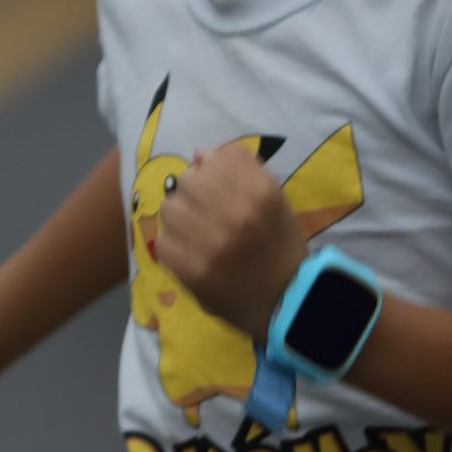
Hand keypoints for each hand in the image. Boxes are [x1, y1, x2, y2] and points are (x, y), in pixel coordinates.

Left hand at [155, 144, 304, 342]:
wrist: (288, 299)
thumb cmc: (279, 245)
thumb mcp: (273, 198)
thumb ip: (240, 169)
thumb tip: (199, 152)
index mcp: (261, 192)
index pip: (214, 159)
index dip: (211, 172)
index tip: (218, 190)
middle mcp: (237, 213)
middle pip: (187, 180)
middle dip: (193, 196)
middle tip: (204, 215)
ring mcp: (213, 244)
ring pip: (169, 209)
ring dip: (180, 221)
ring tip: (196, 235)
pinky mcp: (194, 272)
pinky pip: (163, 243)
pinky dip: (174, 249)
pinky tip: (192, 256)